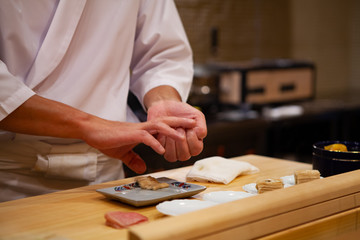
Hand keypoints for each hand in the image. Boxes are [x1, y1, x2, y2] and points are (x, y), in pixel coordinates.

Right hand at [82, 116, 196, 172]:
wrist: (93, 132)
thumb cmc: (107, 140)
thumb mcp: (123, 153)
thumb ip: (134, 160)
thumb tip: (143, 169)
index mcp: (144, 131)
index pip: (163, 126)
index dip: (176, 127)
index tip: (188, 129)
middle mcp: (143, 128)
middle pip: (166, 122)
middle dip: (181, 122)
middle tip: (195, 123)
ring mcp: (138, 130)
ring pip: (159, 126)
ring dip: (171, 131)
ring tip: (182, 138)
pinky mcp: (130, 134)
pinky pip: (145, 137)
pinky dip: (154, 143)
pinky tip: (161, 150)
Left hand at [147, 100, 206, 161]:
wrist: (166, 106)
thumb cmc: (182, 111)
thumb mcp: (196, 115)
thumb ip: (202, 126)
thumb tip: (200, 136)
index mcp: (195, 143)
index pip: (196, 149)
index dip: (192, 139)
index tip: (189, 128)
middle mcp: (185, 150)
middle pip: (184, 156)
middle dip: (181, 140)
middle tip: (179, 128)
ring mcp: (173, 151)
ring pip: (172, 157)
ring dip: (172, 142)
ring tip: (172, 130)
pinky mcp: (161, 148)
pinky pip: (162, 151)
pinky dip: (163, 140)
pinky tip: (164, 131)